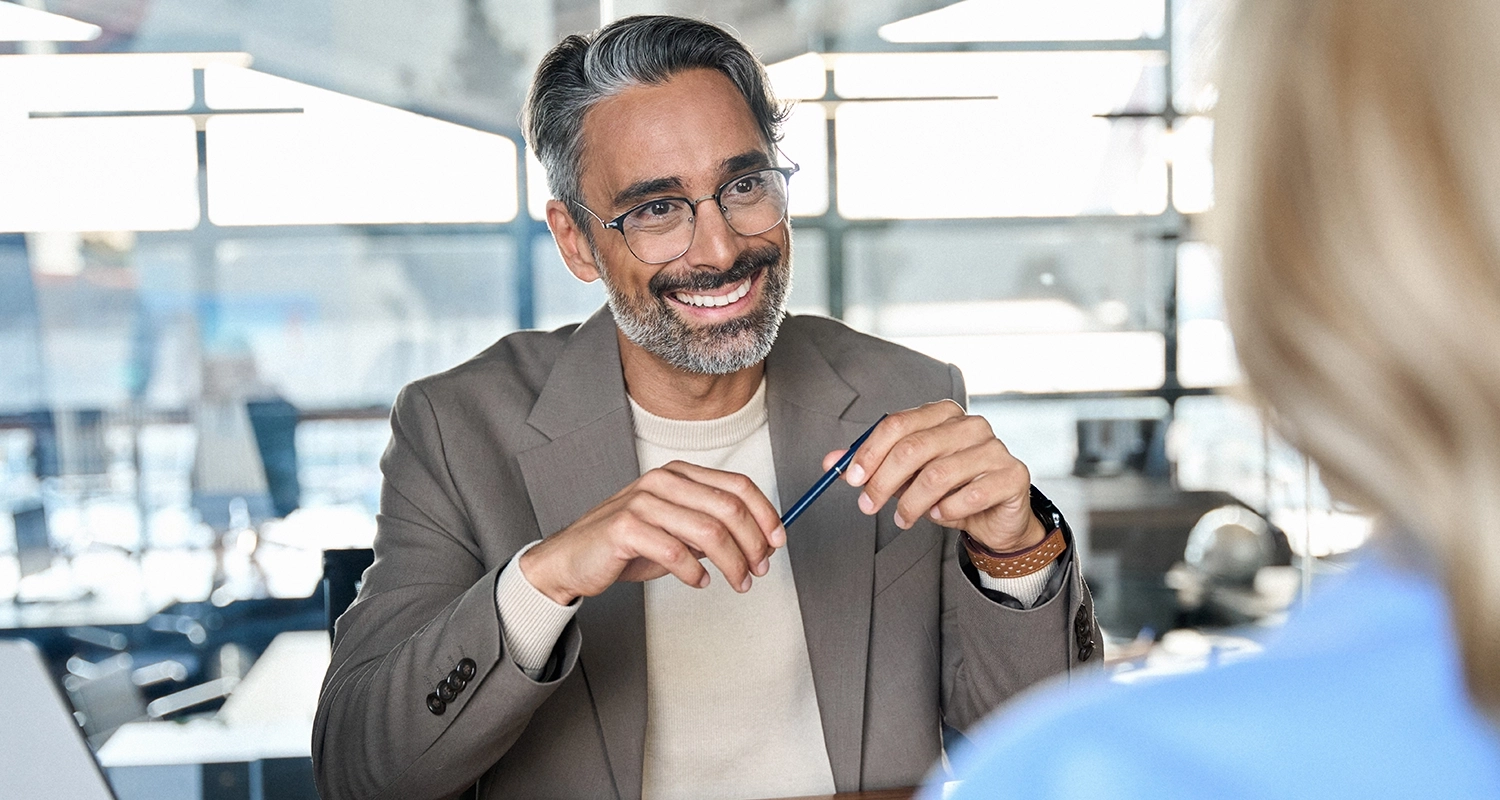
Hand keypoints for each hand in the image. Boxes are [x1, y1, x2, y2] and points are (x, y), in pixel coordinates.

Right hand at [519, 461, 784, 604]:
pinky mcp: (626, 528)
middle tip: (759, 570)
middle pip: (728, 507)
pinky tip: (699, 583)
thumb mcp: (677, 531)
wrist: (573, 559)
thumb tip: (760, 541)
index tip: (778, 541)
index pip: (737, 485)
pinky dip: (694, 573)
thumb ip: (712, 529)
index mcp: (680, 474)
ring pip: (708, 531)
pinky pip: (675, 552)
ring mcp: (643, 501)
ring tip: (738, 582)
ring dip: (732, 563)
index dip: (765, 513)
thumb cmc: (628, 545)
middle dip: (753, 543)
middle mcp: (663, 481)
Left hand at [822, 401, 1045, 552]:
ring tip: (904, 518)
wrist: (994, 517)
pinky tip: (940, 514)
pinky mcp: (1012, 475)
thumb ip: (873, 465)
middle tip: (868, 505)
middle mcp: (970, 424)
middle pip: (913, 448)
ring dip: (912, 503)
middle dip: (882, 482)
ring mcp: (995, 448)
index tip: (851, 479)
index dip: (869, 452)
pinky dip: (946, 511)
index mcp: (942, 414)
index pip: (897, 424)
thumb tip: (832, 461)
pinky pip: (969, 496)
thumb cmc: (948, 491)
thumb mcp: (905, 477)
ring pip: (937, 475)